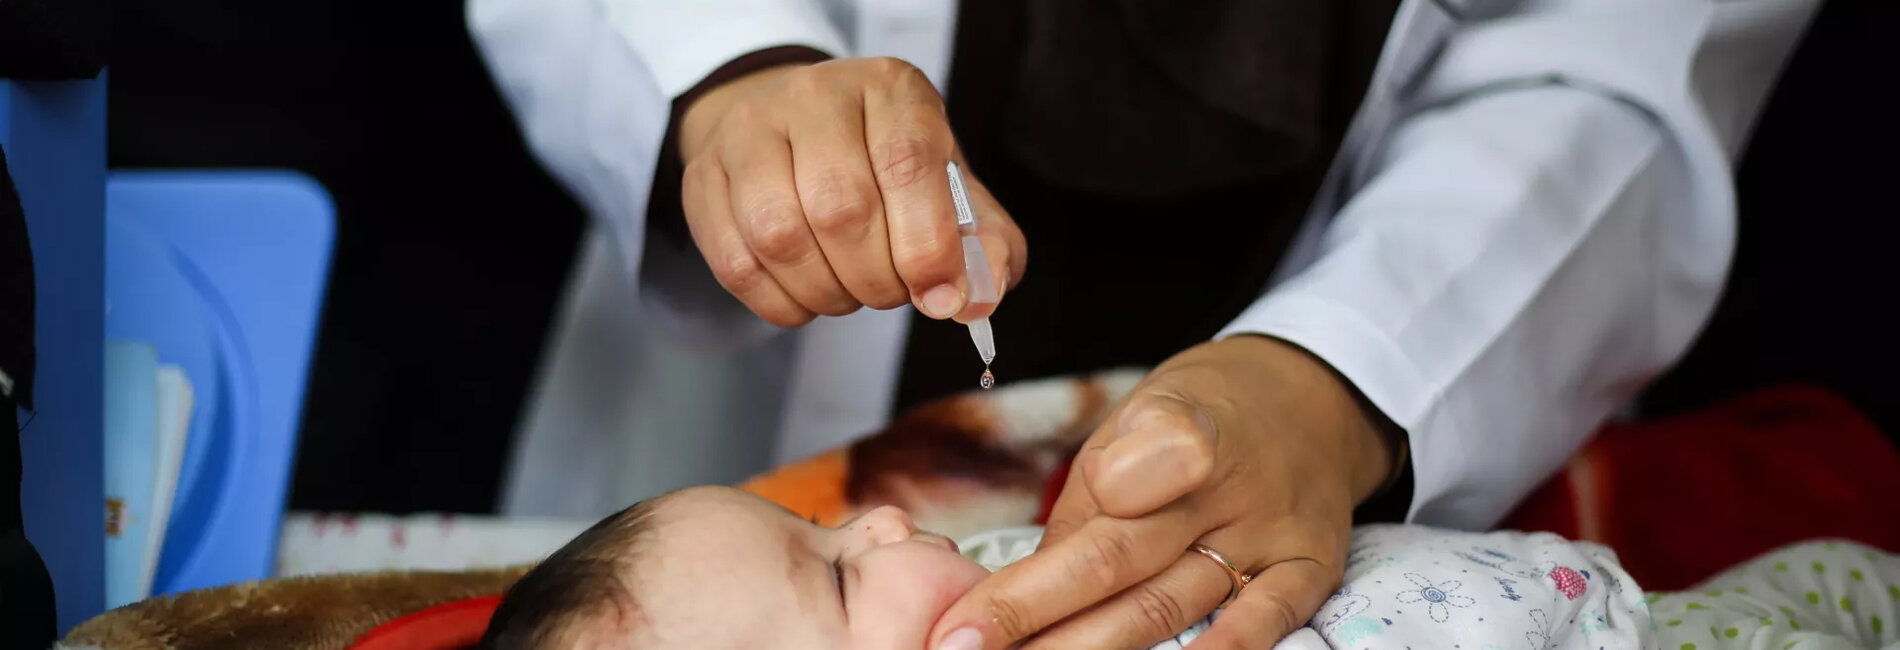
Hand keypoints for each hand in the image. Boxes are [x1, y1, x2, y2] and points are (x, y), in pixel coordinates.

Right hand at [676, 57, 1025, 326]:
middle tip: (891, 293)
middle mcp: (814, 96)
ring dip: (826, 292)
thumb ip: (984, 245)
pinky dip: (780, 301)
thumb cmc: (886, 167)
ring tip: (849, 293)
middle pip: (840, 208)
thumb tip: (973, 302)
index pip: (905, 162)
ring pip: (779, 235)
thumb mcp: (951, 191)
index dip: (926, 244)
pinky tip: (806, 296)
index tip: (940, 294)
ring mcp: (748, 131)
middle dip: (876, 279)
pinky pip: (735, 262)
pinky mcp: (704, 177)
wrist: (797, 129)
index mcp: (889, 88)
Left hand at [928, 336, 1397, 649]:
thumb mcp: (1140, 414)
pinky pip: (1270, 617)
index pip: (1088, 512)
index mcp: (1165, 436)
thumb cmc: (1207, 412)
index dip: (1026, 580)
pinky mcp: (1310, 565)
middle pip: (1113, 565)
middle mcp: (1218, 486)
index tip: (968, 621)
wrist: (1318, 394)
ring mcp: (1267, 531)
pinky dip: (1226, 649)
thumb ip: (1093, 496)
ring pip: (1171, 604)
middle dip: (1032, 619)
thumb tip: (1031, 576)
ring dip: (1095, 647)